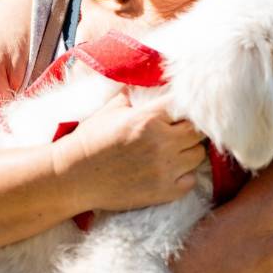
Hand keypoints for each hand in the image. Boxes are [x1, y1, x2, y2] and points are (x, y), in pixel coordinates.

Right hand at [51, 92, 206, 212]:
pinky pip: (191, 180)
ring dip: (189, 151)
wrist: (73, 177)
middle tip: (179, 130)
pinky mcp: (164, 192)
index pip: (185, 106)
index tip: (181, 110)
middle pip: (199, 132)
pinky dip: (185, 175)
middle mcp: (161, 144)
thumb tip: (153, 79)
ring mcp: (165, 170)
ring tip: (174, 150)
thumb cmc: (91, 140)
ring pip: (199, 155)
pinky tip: (170, 170)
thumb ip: (136, 94)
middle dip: (191, 129)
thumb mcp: (111, 109)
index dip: (186, 107)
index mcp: (148, 119)